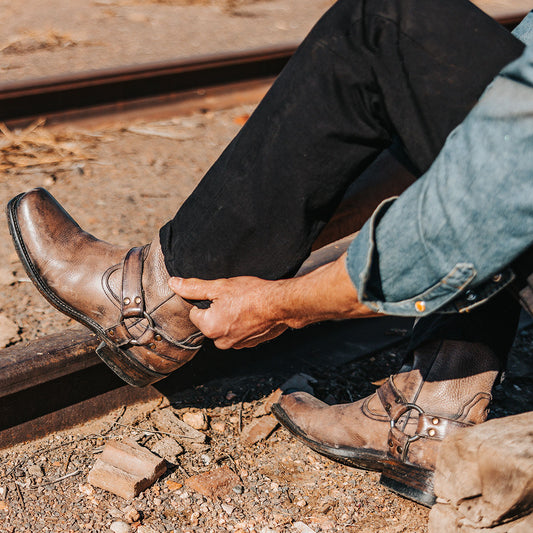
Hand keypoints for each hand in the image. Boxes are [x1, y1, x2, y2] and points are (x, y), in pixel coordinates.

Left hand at [168, 276, 287, 349]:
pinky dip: (243, 324)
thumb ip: (194, 287)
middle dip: (218, 311)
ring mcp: (237, 344)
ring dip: (230, 318)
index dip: (206, 302)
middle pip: (210, 323)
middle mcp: (221, 341)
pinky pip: (239, 333)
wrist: (281, 304)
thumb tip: (173, 283)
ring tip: (243, 305)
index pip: (195, 314)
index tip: (220, 295)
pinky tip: (251, 313)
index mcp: (209, 328)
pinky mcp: (250, 344)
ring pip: (224, 328)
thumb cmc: (251, 294)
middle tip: (232, 299)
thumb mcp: (220, 286)